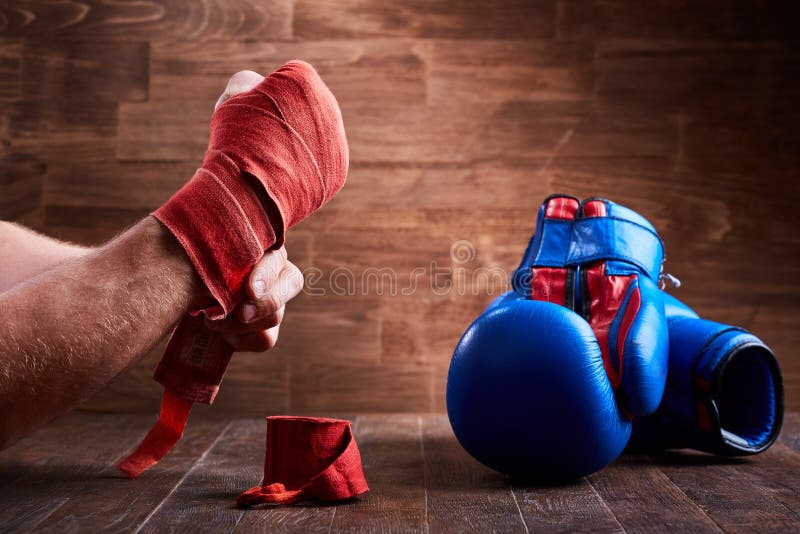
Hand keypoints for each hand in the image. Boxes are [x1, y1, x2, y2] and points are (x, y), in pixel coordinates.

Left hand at [203, 71, 302, 352]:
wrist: (162, 262)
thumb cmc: (201, 211)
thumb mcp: (220, 167)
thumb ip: (236, 120)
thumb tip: (246, 83)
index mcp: (264, 245)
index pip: (283, 267)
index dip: (272, 278)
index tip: (248, 282)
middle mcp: (263, 278)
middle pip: (286, 296)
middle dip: (266, 302)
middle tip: (234, 305)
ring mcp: (251, 306)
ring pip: (271, 327)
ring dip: (247, 327)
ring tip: (210, 322)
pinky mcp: (235, 330)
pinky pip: (257, 345)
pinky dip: (238, 344)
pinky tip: (207, 332)